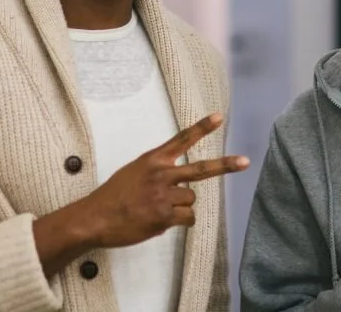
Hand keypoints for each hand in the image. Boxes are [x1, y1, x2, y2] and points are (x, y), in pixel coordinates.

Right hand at [86, 113, 249, 248]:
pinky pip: (187, 218)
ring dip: (180, 207)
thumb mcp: (132, 172)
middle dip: (225, 165)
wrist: (95, 217)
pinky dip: (178, 222)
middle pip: (200, 168)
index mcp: (153, 159)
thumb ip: (155, 172)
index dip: (201, 128)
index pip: (181, 139)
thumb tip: (173, 185)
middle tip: (245, 161)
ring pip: (191, 199)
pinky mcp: (164, 215)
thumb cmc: (112, 196)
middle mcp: (161, 174)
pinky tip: (160, 221)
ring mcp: (164, 195)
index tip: (219, 117)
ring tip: (157, 210)